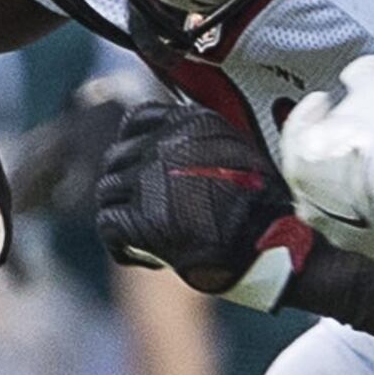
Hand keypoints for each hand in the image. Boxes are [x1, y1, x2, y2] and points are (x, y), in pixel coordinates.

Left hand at [96, 101, 305, 302]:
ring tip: (144, 234)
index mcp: (192, 122)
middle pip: (118, 157)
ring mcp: (148, 179)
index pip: (137, 120)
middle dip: (127, 184)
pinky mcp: (138, 217)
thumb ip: (201, 143)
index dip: (135, 145)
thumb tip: (174, 152)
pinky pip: (107, 223)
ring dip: (122, 212)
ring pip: (108, 189)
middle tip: (146, 208)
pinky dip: (120, 242)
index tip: (141, 164)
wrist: (265, 245)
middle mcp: (166, 143)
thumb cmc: (261, 207)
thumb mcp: (238, 153)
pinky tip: (145, 254)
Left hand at [276, 59, 373, 262]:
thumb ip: (361, 77)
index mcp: (300, 164)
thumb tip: (364, 69)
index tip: (325, 101)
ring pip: (346, 204)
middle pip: (318, 174)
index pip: (297, 130)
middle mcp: (315, 205)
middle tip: (354, 133)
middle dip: (335, 152)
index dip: (313, 110)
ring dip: (359, 184)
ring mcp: (347, 232)